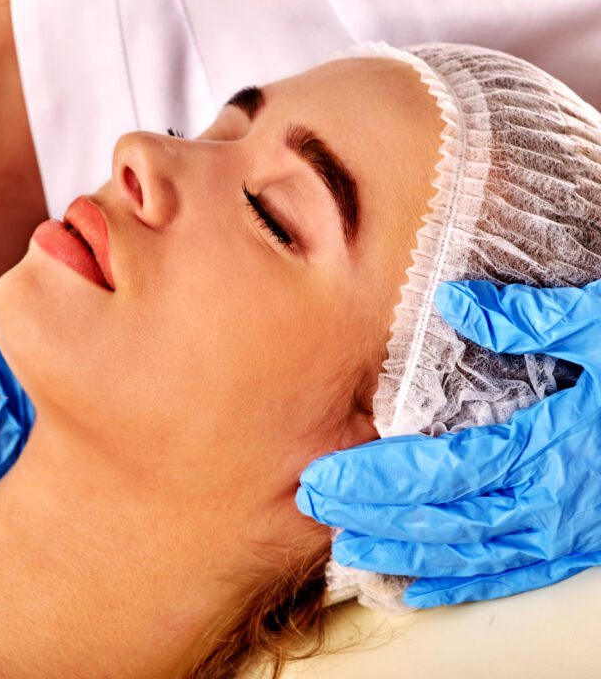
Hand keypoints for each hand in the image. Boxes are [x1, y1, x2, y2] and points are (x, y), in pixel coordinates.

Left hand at [296, 279, 600, 606]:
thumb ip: (529, 321)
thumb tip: (456, 302)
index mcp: (551, 444)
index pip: (442, 470)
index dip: (378, 477)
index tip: (326, 475)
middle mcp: (551, 500)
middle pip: (443, 518)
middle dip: (373, 514)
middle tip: (318, 506)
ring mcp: (565, 532)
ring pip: (470, 555)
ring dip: (405, 554)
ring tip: (351, 548)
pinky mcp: (576, 546)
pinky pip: (511, 575)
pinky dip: (461, 585)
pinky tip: (419, 589)